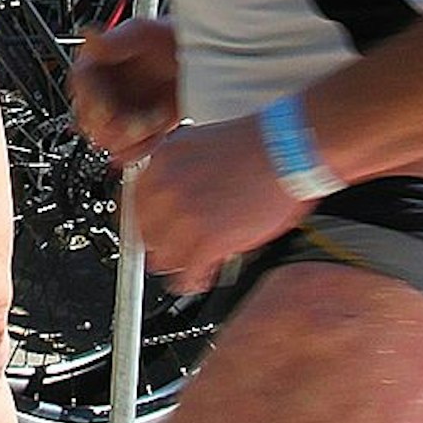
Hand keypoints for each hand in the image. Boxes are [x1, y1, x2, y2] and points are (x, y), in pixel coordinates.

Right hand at [69, 19, 179, 167]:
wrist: (207, 59)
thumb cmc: (175, 39)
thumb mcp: (144, 33)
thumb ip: (114, 41)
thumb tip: (89, 37)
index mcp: (97, 64)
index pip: (80, 87)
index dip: (90, 102)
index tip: (105, 109)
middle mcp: (105, 91)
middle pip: (88, 119)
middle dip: (110, 124)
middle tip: (132, 121)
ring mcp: (122, 113)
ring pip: (108, 139)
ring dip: (129, 136)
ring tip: (152, 121)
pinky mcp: (140, 131)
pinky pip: (129, 151)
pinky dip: (140, 149)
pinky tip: (155, 136)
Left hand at [129, 116, 302, 294]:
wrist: (288, 147)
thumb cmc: (258, 144)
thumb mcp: (199, 142)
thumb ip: (177, 167)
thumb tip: (168, 192)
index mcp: (162, 162)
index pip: (134, 203)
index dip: (148, 221)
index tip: (154, 230)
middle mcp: (166, 188)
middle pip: (145, 234)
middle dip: (163, 244)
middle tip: (178, 248)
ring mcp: (184, 216)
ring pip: (162, 259)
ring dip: (177, 264)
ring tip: (193, 265)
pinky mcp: (207, 241)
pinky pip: (187, 276)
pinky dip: (194, 281)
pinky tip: (203, 276)